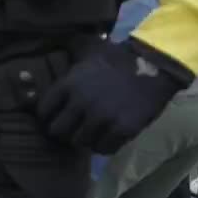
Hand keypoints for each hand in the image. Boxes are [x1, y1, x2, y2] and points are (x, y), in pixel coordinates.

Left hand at [37, 38, 189, 153]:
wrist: (154, 66)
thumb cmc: (117, 57)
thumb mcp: (87, 48)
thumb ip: (67, 52)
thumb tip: (48, 50)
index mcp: (68, 84)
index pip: (43, 111)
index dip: (47, 116)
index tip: (55, 117)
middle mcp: (80, 103)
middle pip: (57, 131)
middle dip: (63, 131)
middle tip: (73, 128)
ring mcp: (101, 117)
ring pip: (79, 142)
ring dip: (84, 139)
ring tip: (91, 132)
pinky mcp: (122, 130)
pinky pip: (104, 148)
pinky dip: (104, 146)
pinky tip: (107, 137)